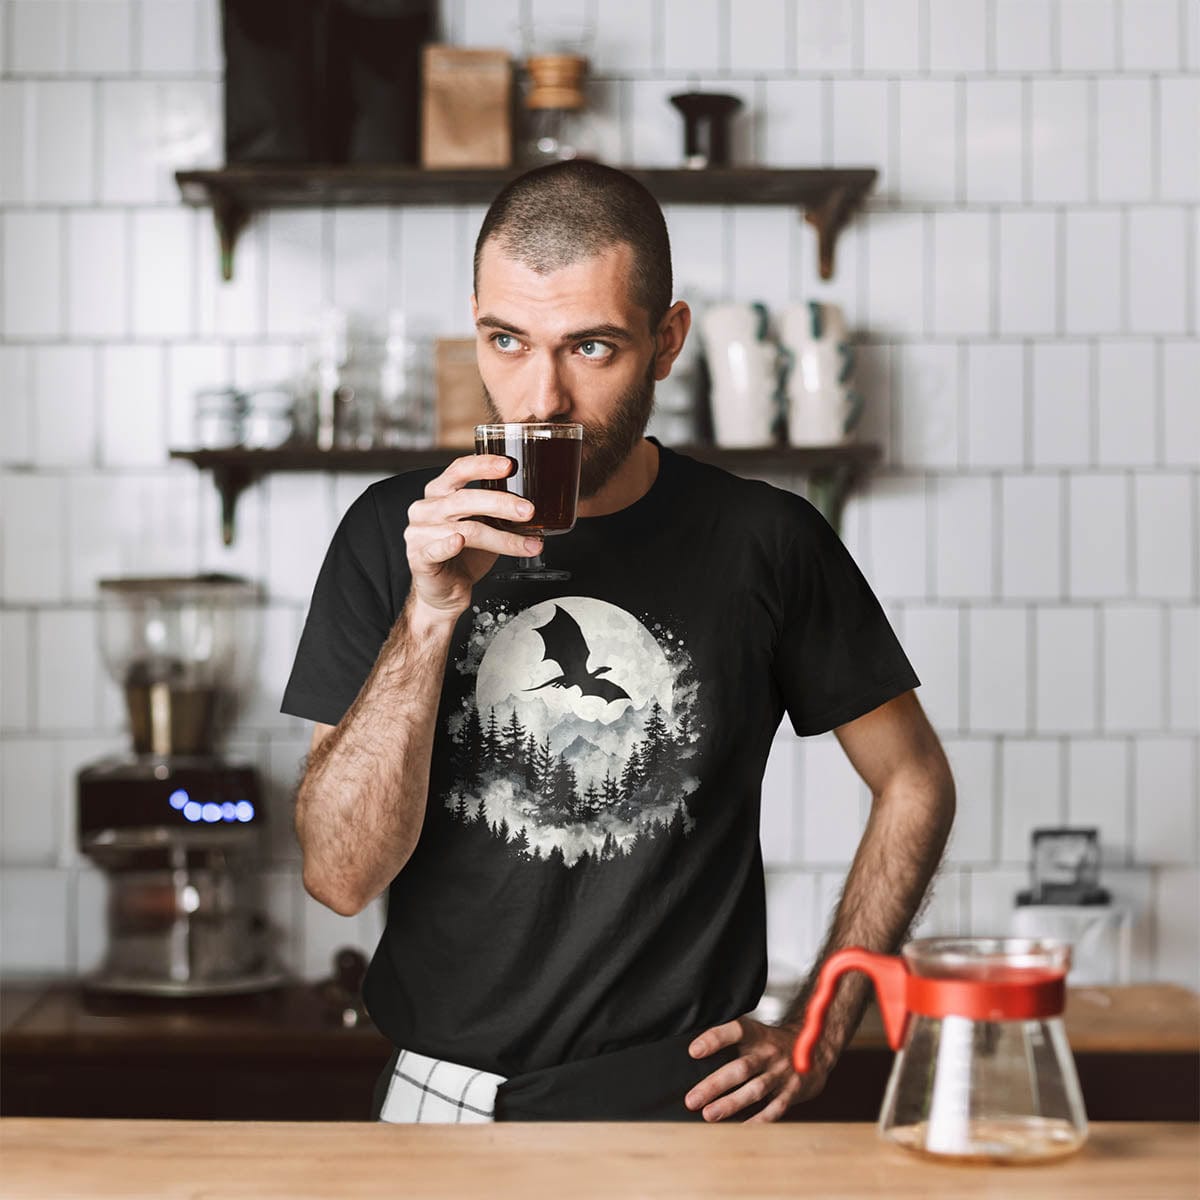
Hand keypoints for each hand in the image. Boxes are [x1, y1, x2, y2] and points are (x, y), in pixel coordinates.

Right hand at [404, 454, 543, 616]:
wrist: (444, 592)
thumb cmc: (463, 556)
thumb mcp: (482, 526)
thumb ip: (497, 512)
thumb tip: (534, 505)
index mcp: (440, 493)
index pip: (459, 470)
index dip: (483, 464)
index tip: (509, 465)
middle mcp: (427, 509)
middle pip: (464, 498)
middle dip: (500, 502)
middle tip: (528, 510)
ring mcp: (420, 533)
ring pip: (464, 528)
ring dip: (501, 537)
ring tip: (527, 544)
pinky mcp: (419, 558)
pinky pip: (435, 549)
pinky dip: (448, 545)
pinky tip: (459, 542)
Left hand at [683, 1015, 833, 1122]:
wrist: (816, 1049)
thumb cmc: (773, 1044)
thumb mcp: (756, 1034)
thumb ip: (732, 1042)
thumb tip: (694, 1056)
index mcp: (758, 1034)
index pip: (735, 1030)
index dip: (715, 1039)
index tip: (693, 1051)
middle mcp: (769, 1053)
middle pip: (740, 1068)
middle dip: (714, 1085)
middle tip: (692, 1099)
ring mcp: (782, 1074)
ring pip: (754, 1090)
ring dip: (731, 1104)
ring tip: (709, 1115)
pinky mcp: (792, 1092)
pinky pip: (774, 1109)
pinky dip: (757, 1120)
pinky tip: (739, 1129)